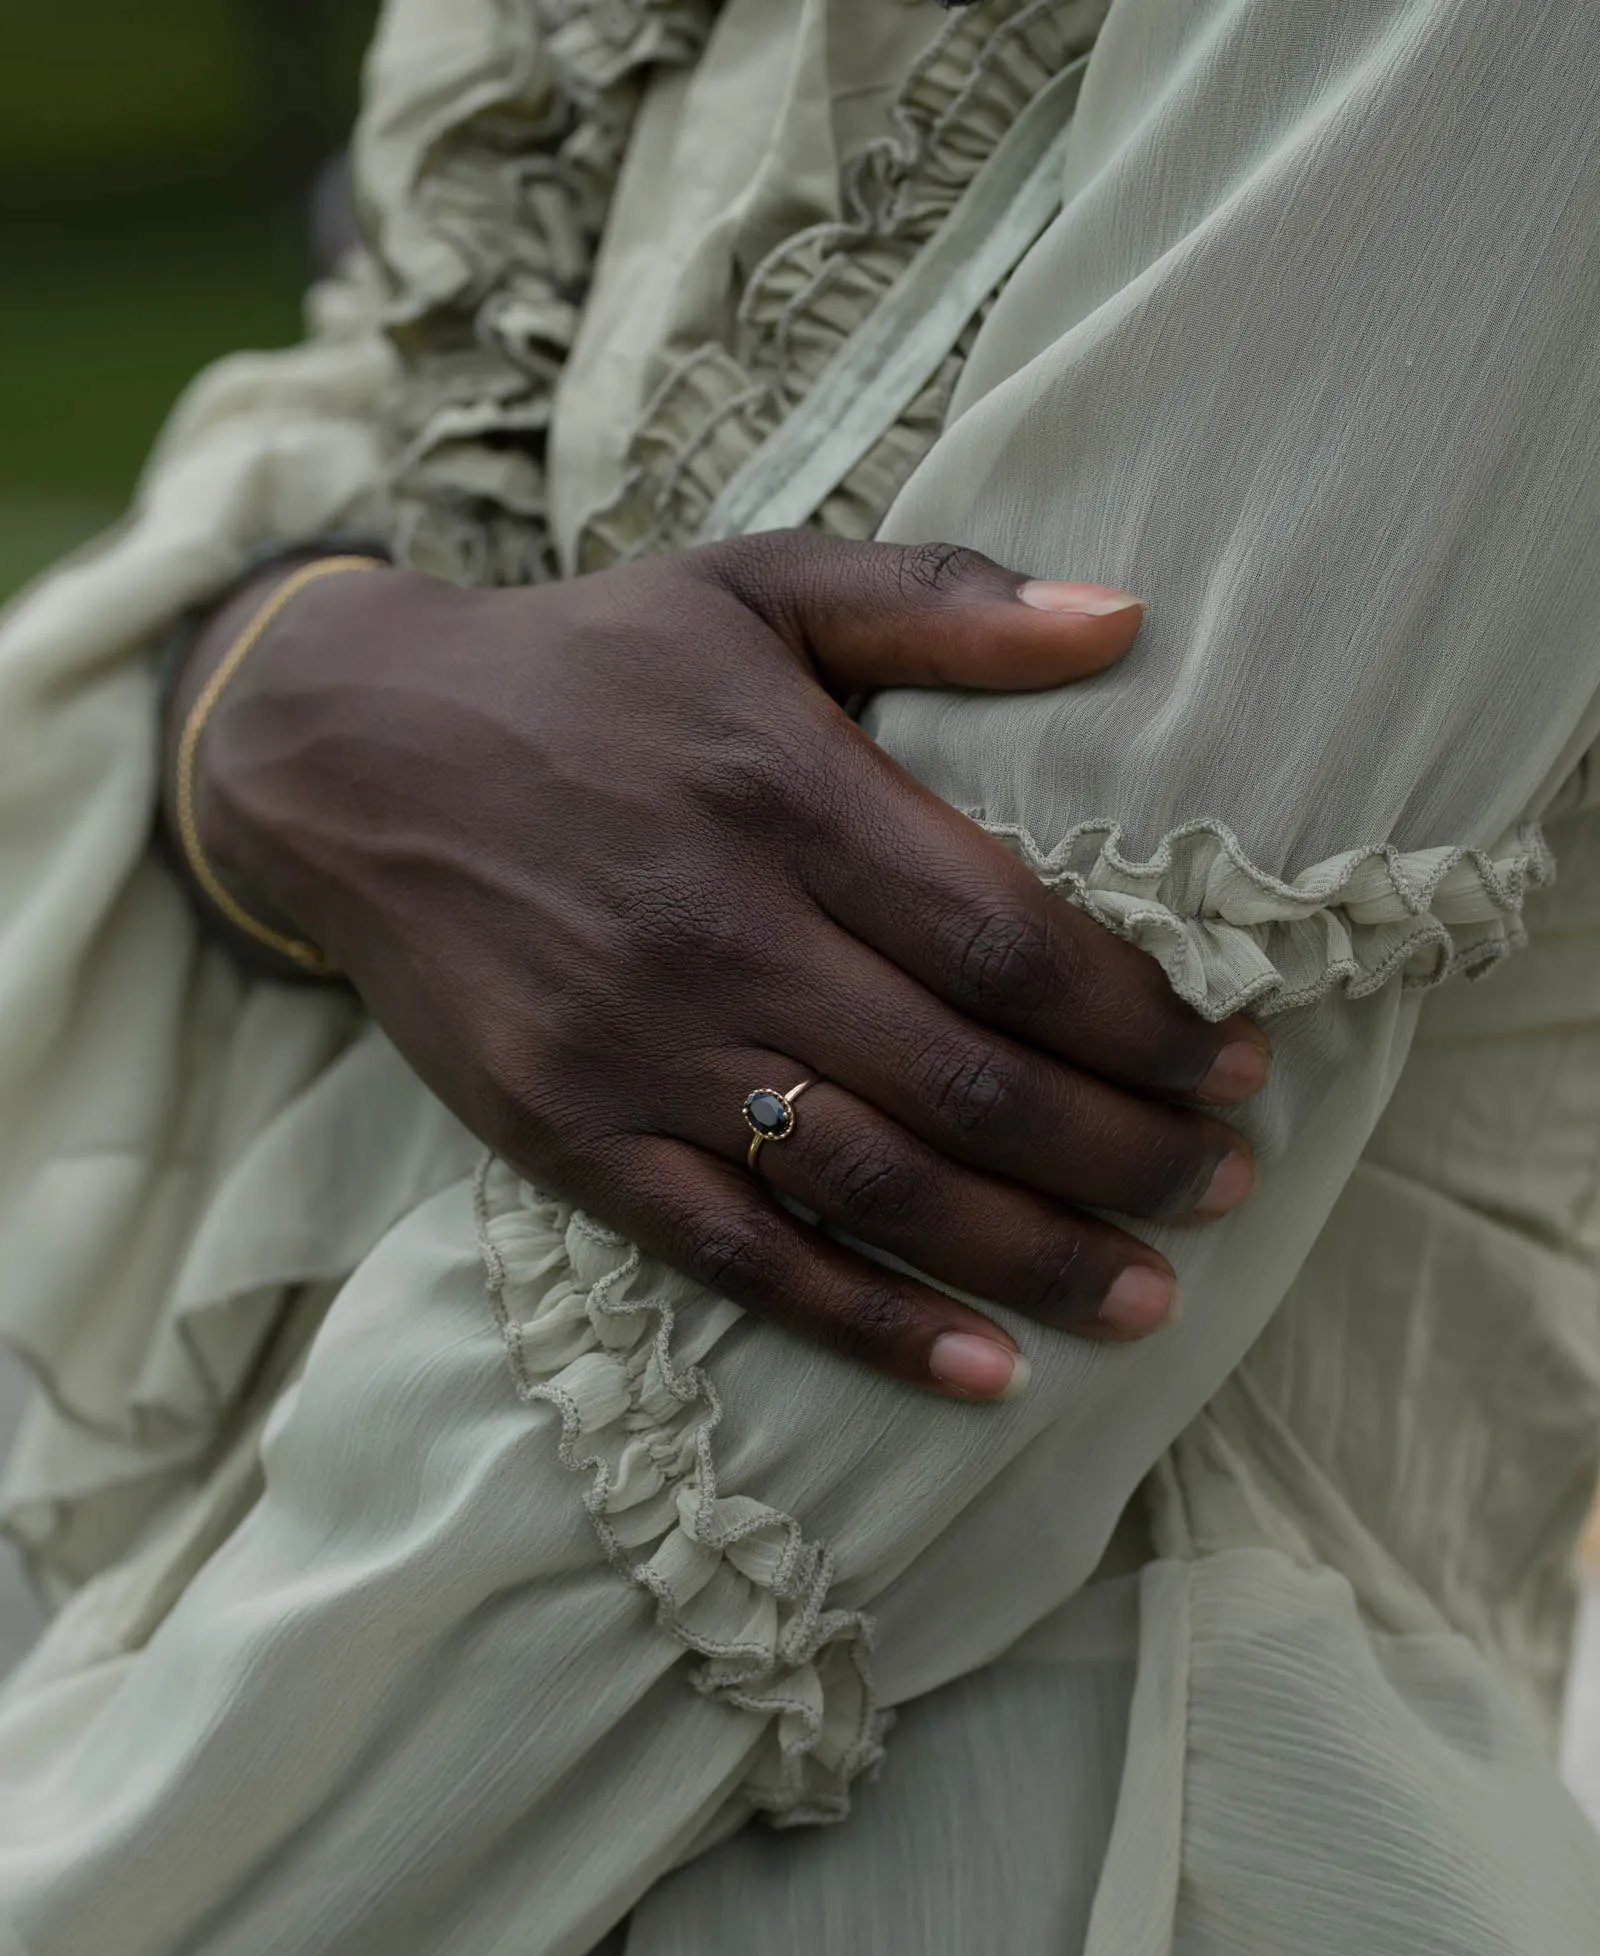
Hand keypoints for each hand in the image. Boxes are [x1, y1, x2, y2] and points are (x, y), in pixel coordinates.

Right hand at [166, 531, 1268, 1398]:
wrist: (352, 760)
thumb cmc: (585, 668)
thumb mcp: (754, 583)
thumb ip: (939, 600)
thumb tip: (1129, 617)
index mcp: (784, 791)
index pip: (1012, 941)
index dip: (1142, 1021)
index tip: (1234, 1061)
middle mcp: (718, 932)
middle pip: (968, 1084)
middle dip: (1123, 1151)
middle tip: (1223, 1185)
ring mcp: (637, 1051)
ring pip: (874, 1187)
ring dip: (1031, 1257)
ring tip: (1148, 1294)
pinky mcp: (570, 1138)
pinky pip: (737, 1257)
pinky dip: (866, 1324)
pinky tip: (979, 1370)